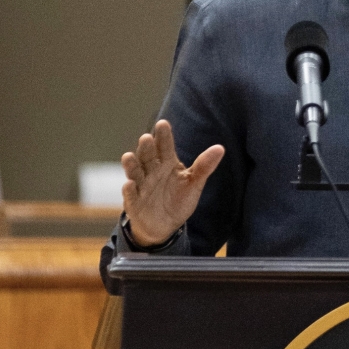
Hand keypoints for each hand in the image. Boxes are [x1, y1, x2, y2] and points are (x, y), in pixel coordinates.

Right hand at [121, 120, 223, 245]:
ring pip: (135, 173)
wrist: (165, 224)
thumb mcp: (193, 183)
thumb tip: (220, 148)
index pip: (165, 146)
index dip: (164, 136)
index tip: (163, 124)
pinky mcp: (134, 203)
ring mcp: (142, 186)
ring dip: (131, 165)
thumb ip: (204, 166)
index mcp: (167, 163)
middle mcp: (152, 171)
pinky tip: (129, 184)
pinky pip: (130, 196)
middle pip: (148, 157)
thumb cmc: (179, 199)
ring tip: (128, 156)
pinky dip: (129, 190)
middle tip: (146, 138)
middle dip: (146, 148)